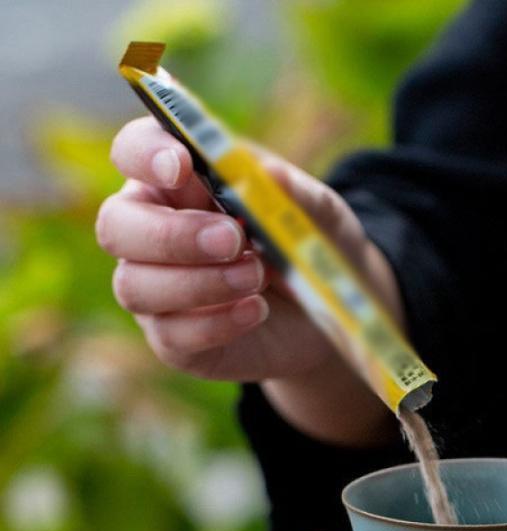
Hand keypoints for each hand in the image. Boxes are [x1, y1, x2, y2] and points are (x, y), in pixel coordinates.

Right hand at [96, 117, 401, 444]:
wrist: (327, 311)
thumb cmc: (308, 246)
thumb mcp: (320, 214)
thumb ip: (298, 194)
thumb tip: (271, 177)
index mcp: (176, 182)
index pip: (132, 151)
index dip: (145, 154)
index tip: (182, 166)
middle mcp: (151, 232)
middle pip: (115, 226)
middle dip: (171, 234)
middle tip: (232, 239)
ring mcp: (157, 289)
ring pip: (135, 286)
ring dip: (199, 283)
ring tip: (256, 277)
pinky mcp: (174, 339)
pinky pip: (170, 335)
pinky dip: (215, 323)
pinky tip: (257, 311)